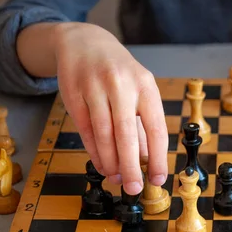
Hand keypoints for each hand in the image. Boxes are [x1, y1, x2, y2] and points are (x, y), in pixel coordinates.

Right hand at [53, 22, 167, 194]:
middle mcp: (121, 85)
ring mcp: (95, 87)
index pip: (156, 128)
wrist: (85, 42)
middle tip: (134, 189)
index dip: (157, 157)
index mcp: (146, 86)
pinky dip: (94, 151)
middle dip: (131, 166)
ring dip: (111, 162)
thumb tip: (148, 161)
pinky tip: (102, 165)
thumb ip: (143, 124)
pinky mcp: (73, 93)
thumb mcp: (140, 90)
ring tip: (117, 180)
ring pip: (103, 134)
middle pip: (126, 134)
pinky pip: (85, 130)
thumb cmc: (120, 73)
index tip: (157, 179)